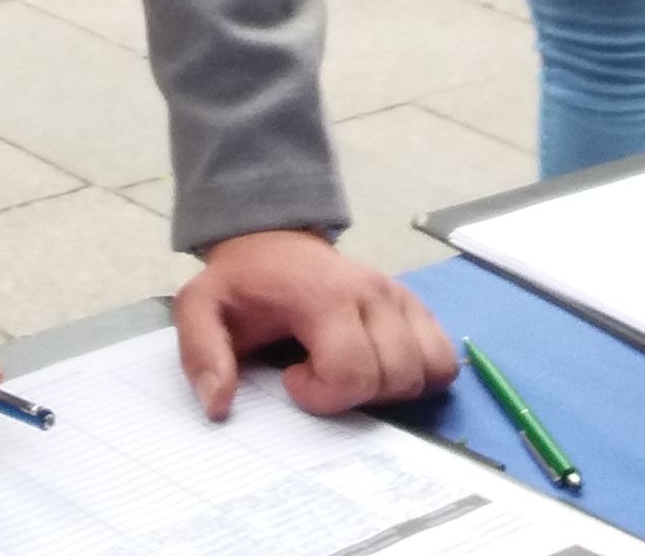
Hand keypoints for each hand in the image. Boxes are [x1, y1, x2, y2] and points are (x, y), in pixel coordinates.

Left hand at [174, 229, 455, 419]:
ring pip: (429, 371)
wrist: (271, 239)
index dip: (321, 395)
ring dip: (391, 389)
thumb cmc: (241, 282)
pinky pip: (444, 358)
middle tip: (320, 376)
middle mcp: (373, 293)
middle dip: (356, 396)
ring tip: (349, 373)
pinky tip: (378, 368)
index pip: (351, 372)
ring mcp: (399, 298)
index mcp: (324, 296)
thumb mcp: (200, 308)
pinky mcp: (415, 305)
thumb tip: (219, 405)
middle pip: (396, 378)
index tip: (291, 378)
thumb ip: (202, 354)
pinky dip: (420, 375)